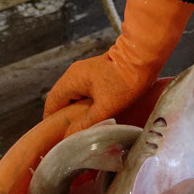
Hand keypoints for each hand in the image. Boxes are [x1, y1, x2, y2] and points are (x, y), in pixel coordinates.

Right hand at [43, 0, 193, 133]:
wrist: (143, 56)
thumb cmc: (125, 81)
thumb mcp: (105, 107)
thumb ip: (85, 123)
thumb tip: (68, 137)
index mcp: (71, 80)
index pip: (51, 102)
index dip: (50, 120)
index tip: (53, 136)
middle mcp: (75, 74)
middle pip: (62, 99)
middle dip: (64, 117)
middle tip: (69, 135)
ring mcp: (86, 71)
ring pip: (74, 95)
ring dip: (76, 110)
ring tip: (82, 128)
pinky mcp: (98, 72)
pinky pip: (85, 91)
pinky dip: (86, 103)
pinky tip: (96, 115)